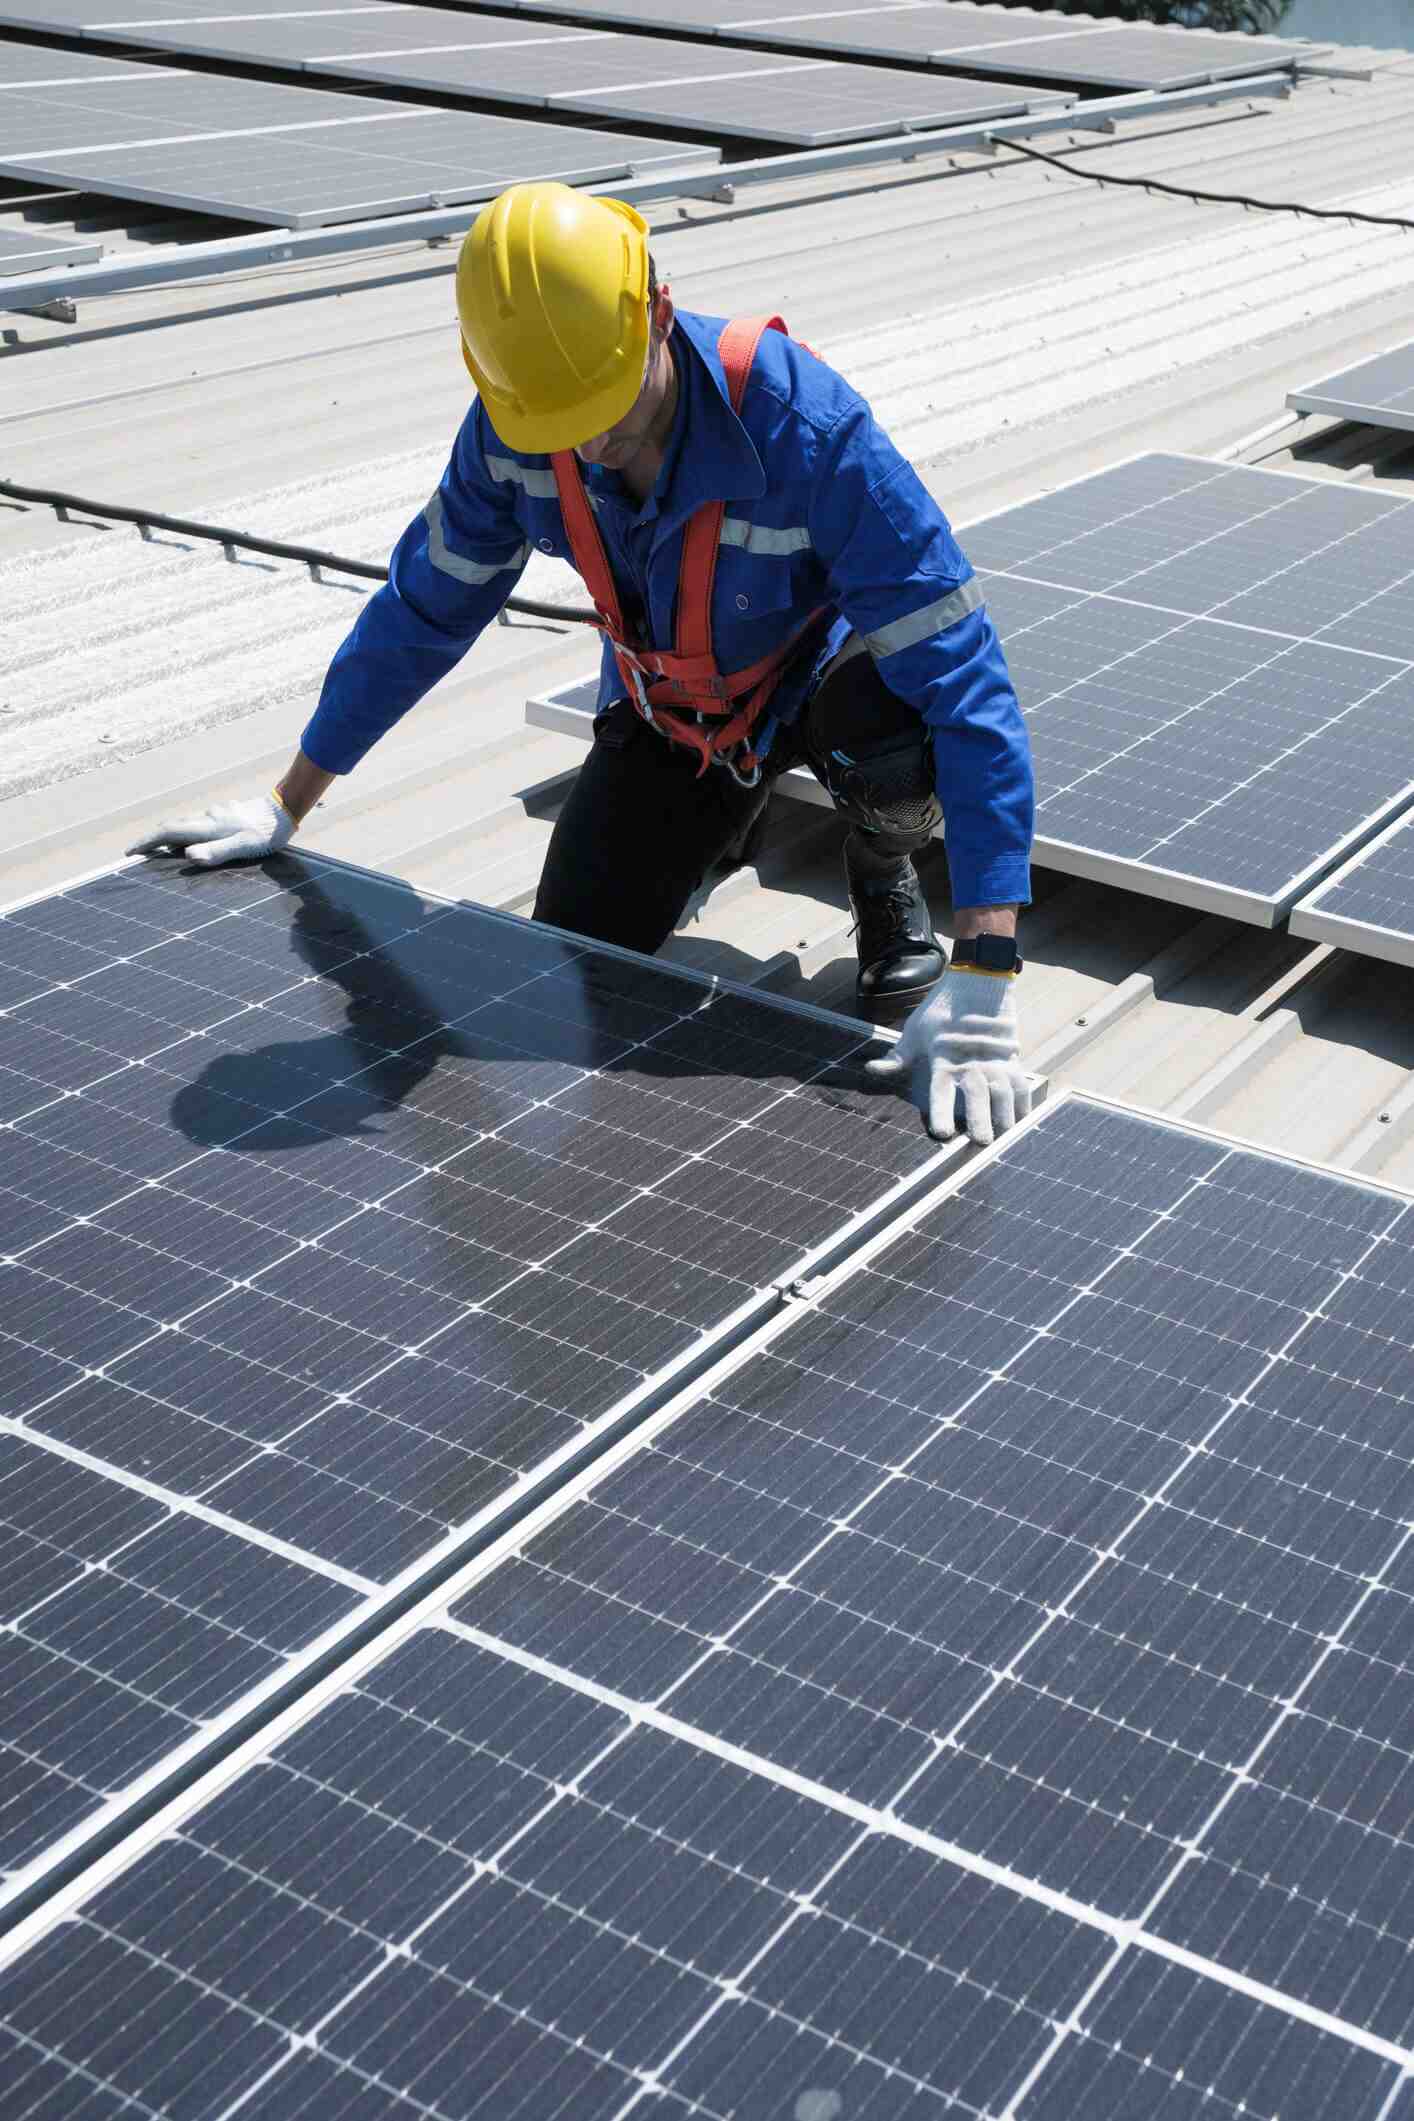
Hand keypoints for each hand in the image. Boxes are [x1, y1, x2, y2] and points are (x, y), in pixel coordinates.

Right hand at [126, 792, 296, 867]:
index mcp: (208, 827)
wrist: (285, 809)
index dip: (147, 841)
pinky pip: (199, 821)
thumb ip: (216, 851)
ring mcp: (216, 812)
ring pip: (186, 822)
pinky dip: (187, 830)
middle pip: (172, 826)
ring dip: (169, 834)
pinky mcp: (226, 812)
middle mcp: (208, 816)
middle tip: (139, 852)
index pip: (168, 832)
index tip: (130, 852)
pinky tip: (193, 837)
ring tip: (160, 848)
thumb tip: (188, 856)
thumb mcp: (244, 847)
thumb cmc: (267, 834)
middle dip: (153, 838)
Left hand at [865, 966, 1029, 1144]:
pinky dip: (1022, 1106)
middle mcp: (971, 1063)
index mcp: (944, 1059)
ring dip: (1004, 1118)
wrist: (977, 980)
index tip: (941, 1134)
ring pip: (1003, 1095)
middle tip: (982, 1143)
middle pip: (978, 1097)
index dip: (941, 1113)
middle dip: (980, 1121)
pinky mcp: (1012, 1059)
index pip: (941, 1091)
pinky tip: (1021, 1125)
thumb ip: (897, 1056)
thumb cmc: (941, 1009)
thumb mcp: (915, 1031)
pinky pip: (1021, 1087)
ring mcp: (995, 1062)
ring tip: (1003, 1139)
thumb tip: (871, 1069)